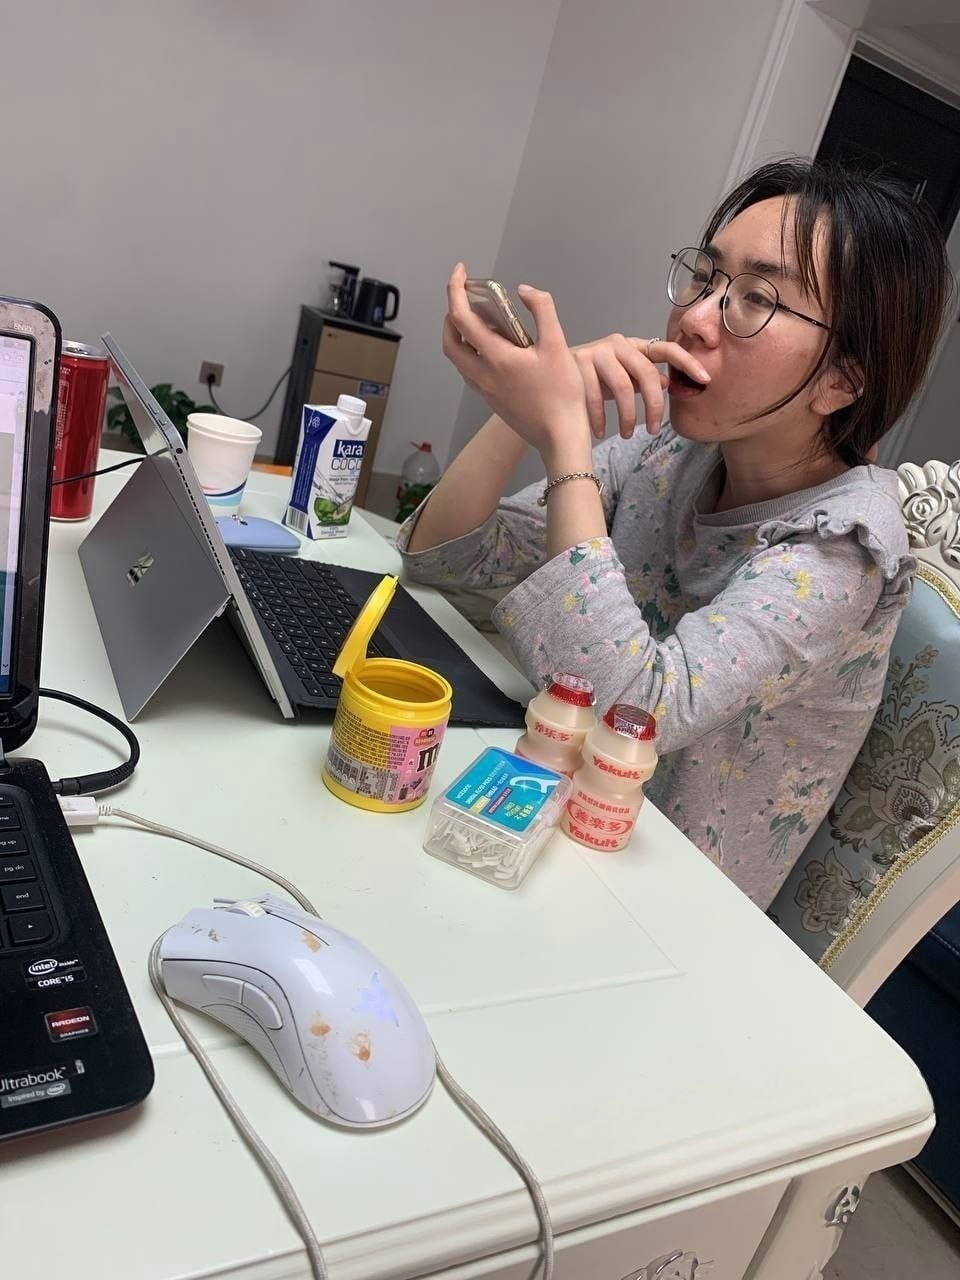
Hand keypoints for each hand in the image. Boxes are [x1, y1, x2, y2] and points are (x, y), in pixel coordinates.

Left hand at [442, 264, 589, 461]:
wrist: (559, 437)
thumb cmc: (562, 395)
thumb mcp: (558, 345)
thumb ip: (542, 310)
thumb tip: (524, 290)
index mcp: (494, 357)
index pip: (461, 317)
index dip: (455, 289)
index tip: (460, 271)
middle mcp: (481, 374)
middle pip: (449, 340)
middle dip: (451, 313)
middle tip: (466, 296)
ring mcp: (484, 389)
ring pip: (457, 358)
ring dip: (459, 334)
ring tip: (480, 319)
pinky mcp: (491, 400)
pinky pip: (470, 370)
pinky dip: (471, 352)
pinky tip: (493, 347)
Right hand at [572, 335, 710, 438]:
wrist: (550, 377)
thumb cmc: (593, 379)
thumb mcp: (622, 379)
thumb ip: (644, 380)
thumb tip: (669, 383)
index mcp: (634, 346)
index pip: (667, 349)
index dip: (688, 363)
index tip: (705, 380)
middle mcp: (618, 344)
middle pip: (647, 374)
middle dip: (653, 406)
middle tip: (653, 429)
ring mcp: (597, 351)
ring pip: (622, 387)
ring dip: (626, 416)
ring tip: (624, 434)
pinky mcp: (578, 363)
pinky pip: (595, 396)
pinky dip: (600, 419)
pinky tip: (600, 432)